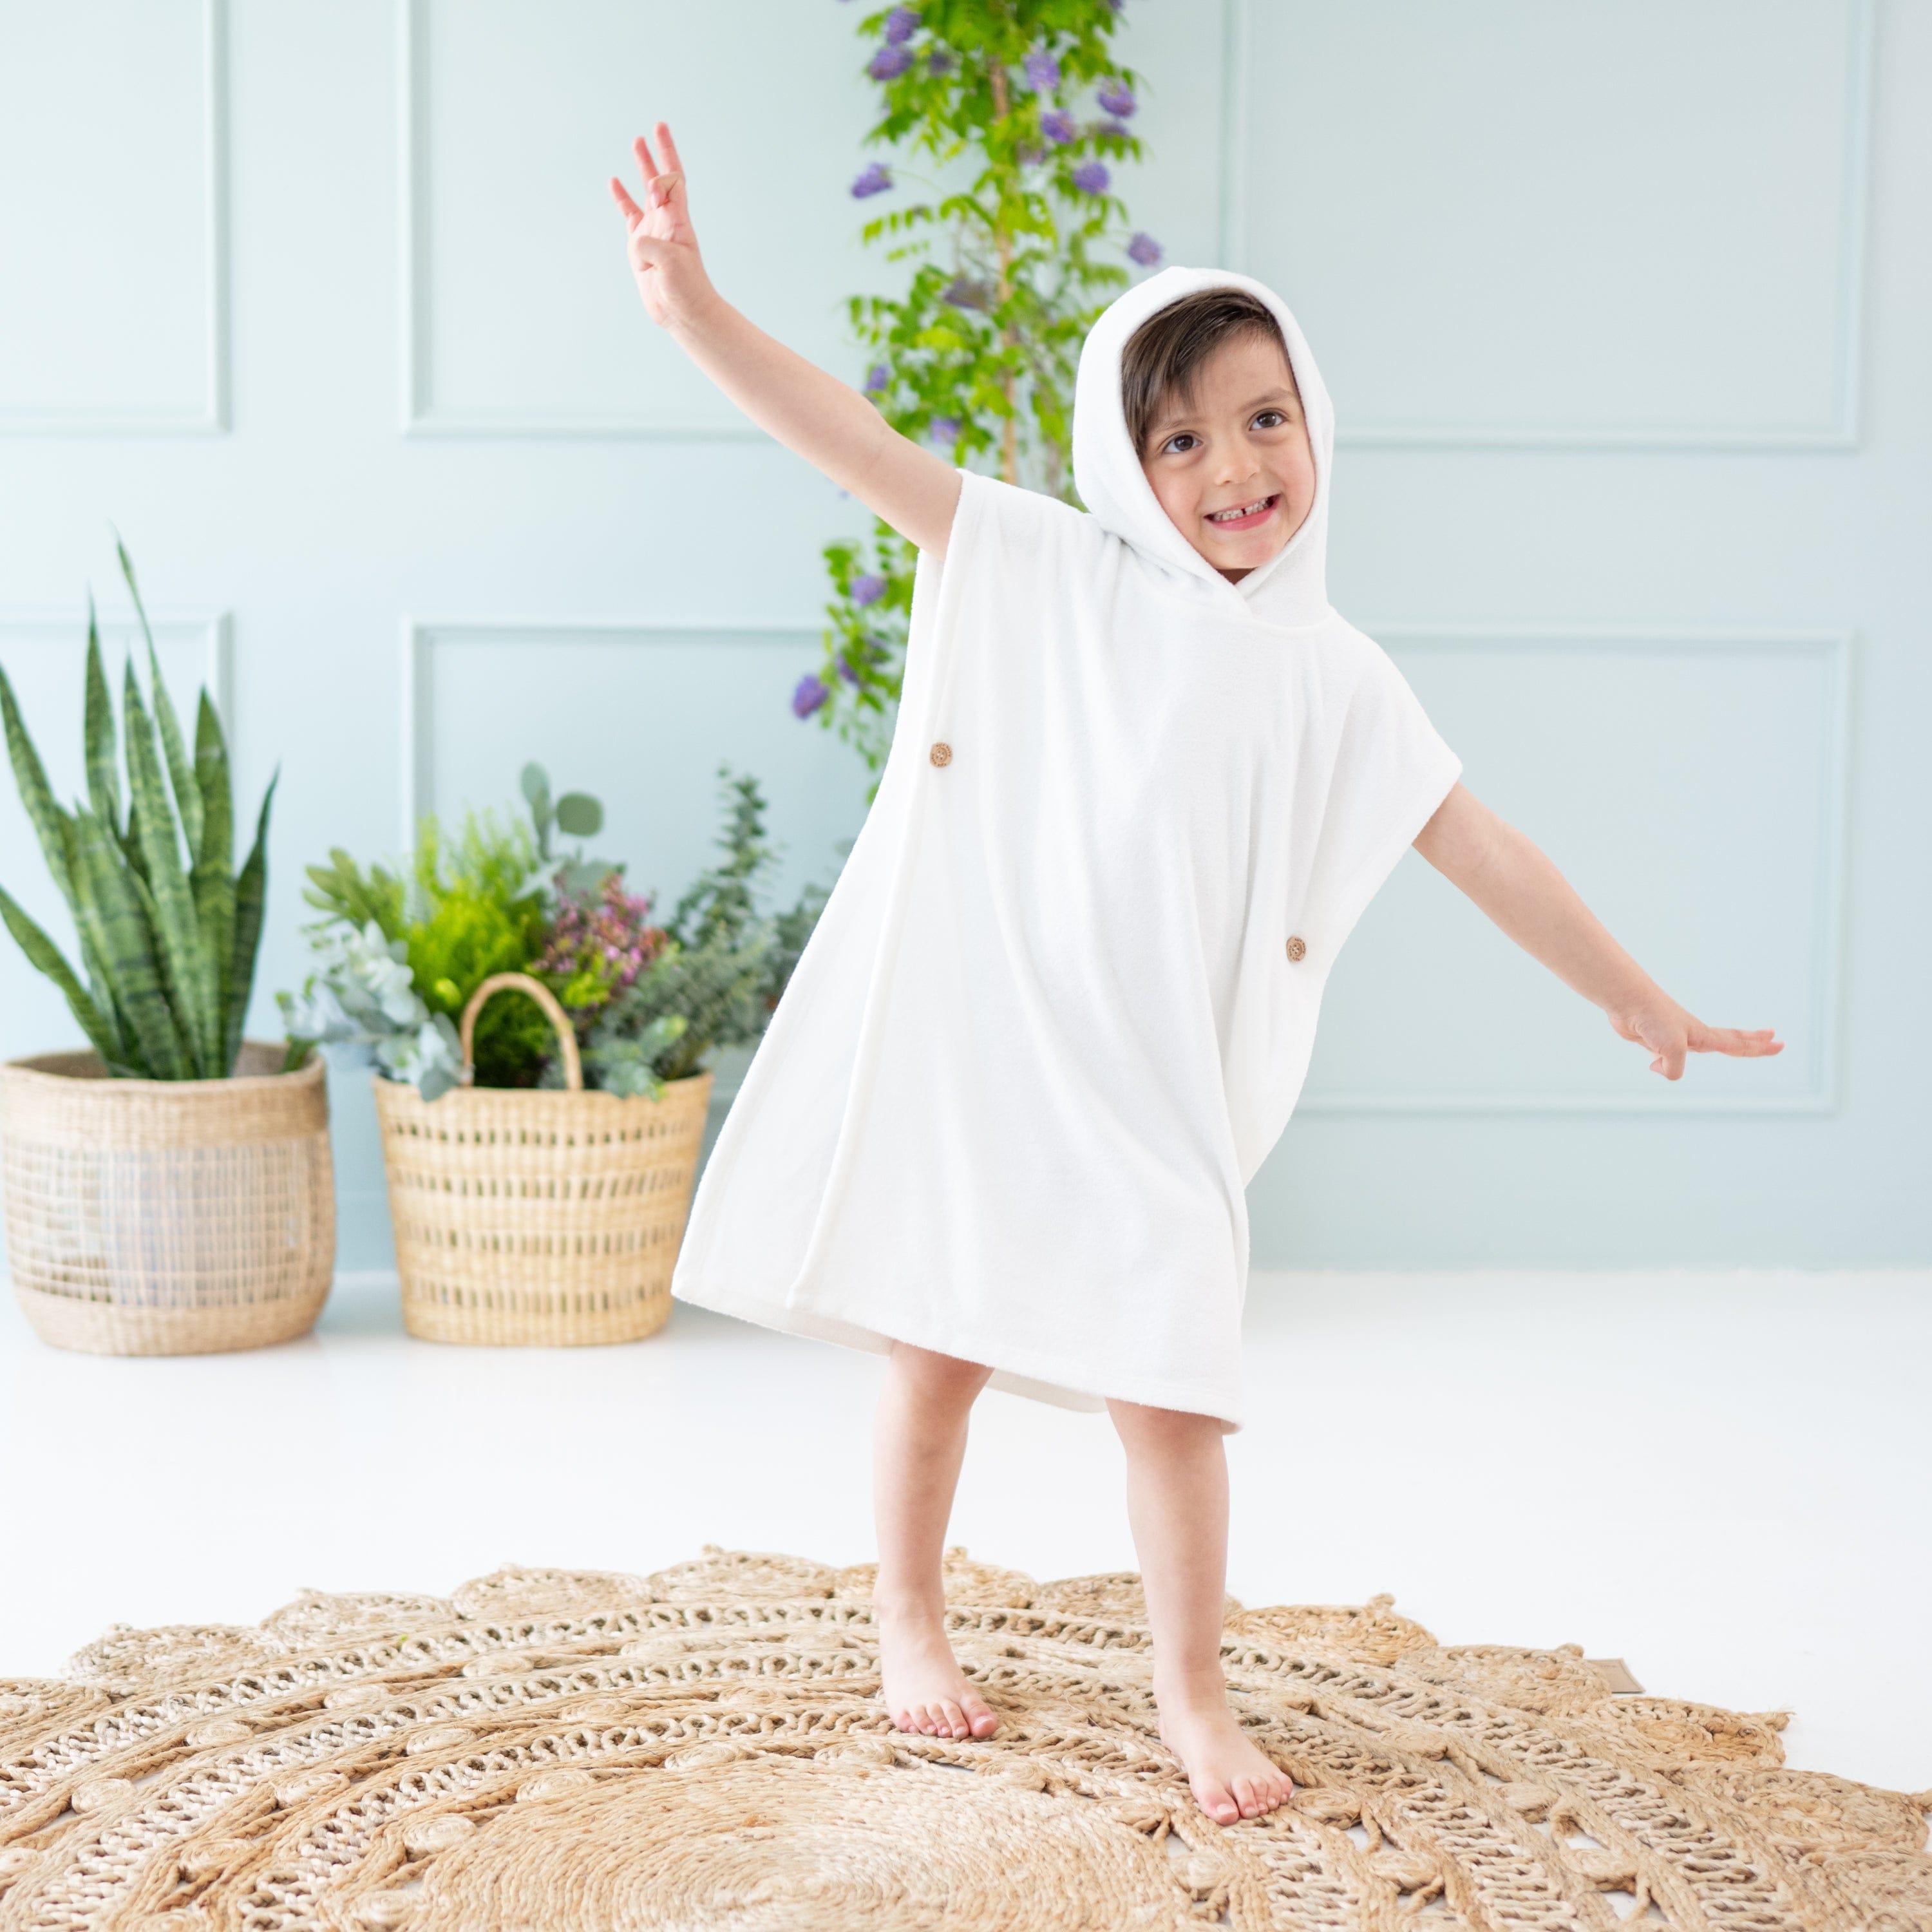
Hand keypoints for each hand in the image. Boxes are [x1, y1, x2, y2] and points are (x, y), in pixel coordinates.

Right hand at [609, 121, 713, 332]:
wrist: (684, 313)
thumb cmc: (685, 289)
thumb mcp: (670, 264)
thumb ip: (651, 245)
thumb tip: (637, 238)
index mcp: (677, 220)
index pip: (672, 180)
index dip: (666, 159)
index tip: (659, 142)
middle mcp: (666, 221)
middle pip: (661, 179)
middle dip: (658, 153)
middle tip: (654, 127)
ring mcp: (653, 231)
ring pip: (644, 192)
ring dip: (641, 167)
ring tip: (636, 143)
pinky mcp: (640, 246)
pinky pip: (629, 215)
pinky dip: (622, 198)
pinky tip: (614, 182)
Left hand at [1608, 995, 1782, 1080]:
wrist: (1629, 1002)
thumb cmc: (1653, 1019)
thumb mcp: (1671, 1050)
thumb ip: (1674, 1069)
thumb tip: (1658, 1068)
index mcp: (1704, 1036)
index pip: (1738, 1044)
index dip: (1759, 1048)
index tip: (1780, 1044)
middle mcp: (1694, 1036)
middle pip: (1731, 1040)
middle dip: (1754, 1043)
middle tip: (1775, 1039)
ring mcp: (1676, 1037)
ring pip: (1701, 1048)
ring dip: (1716, 1048)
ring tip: (1737, 1047)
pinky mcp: (1655, 1041)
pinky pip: (1664, 1058)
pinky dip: (1665, 1062)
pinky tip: (1657, 1061)